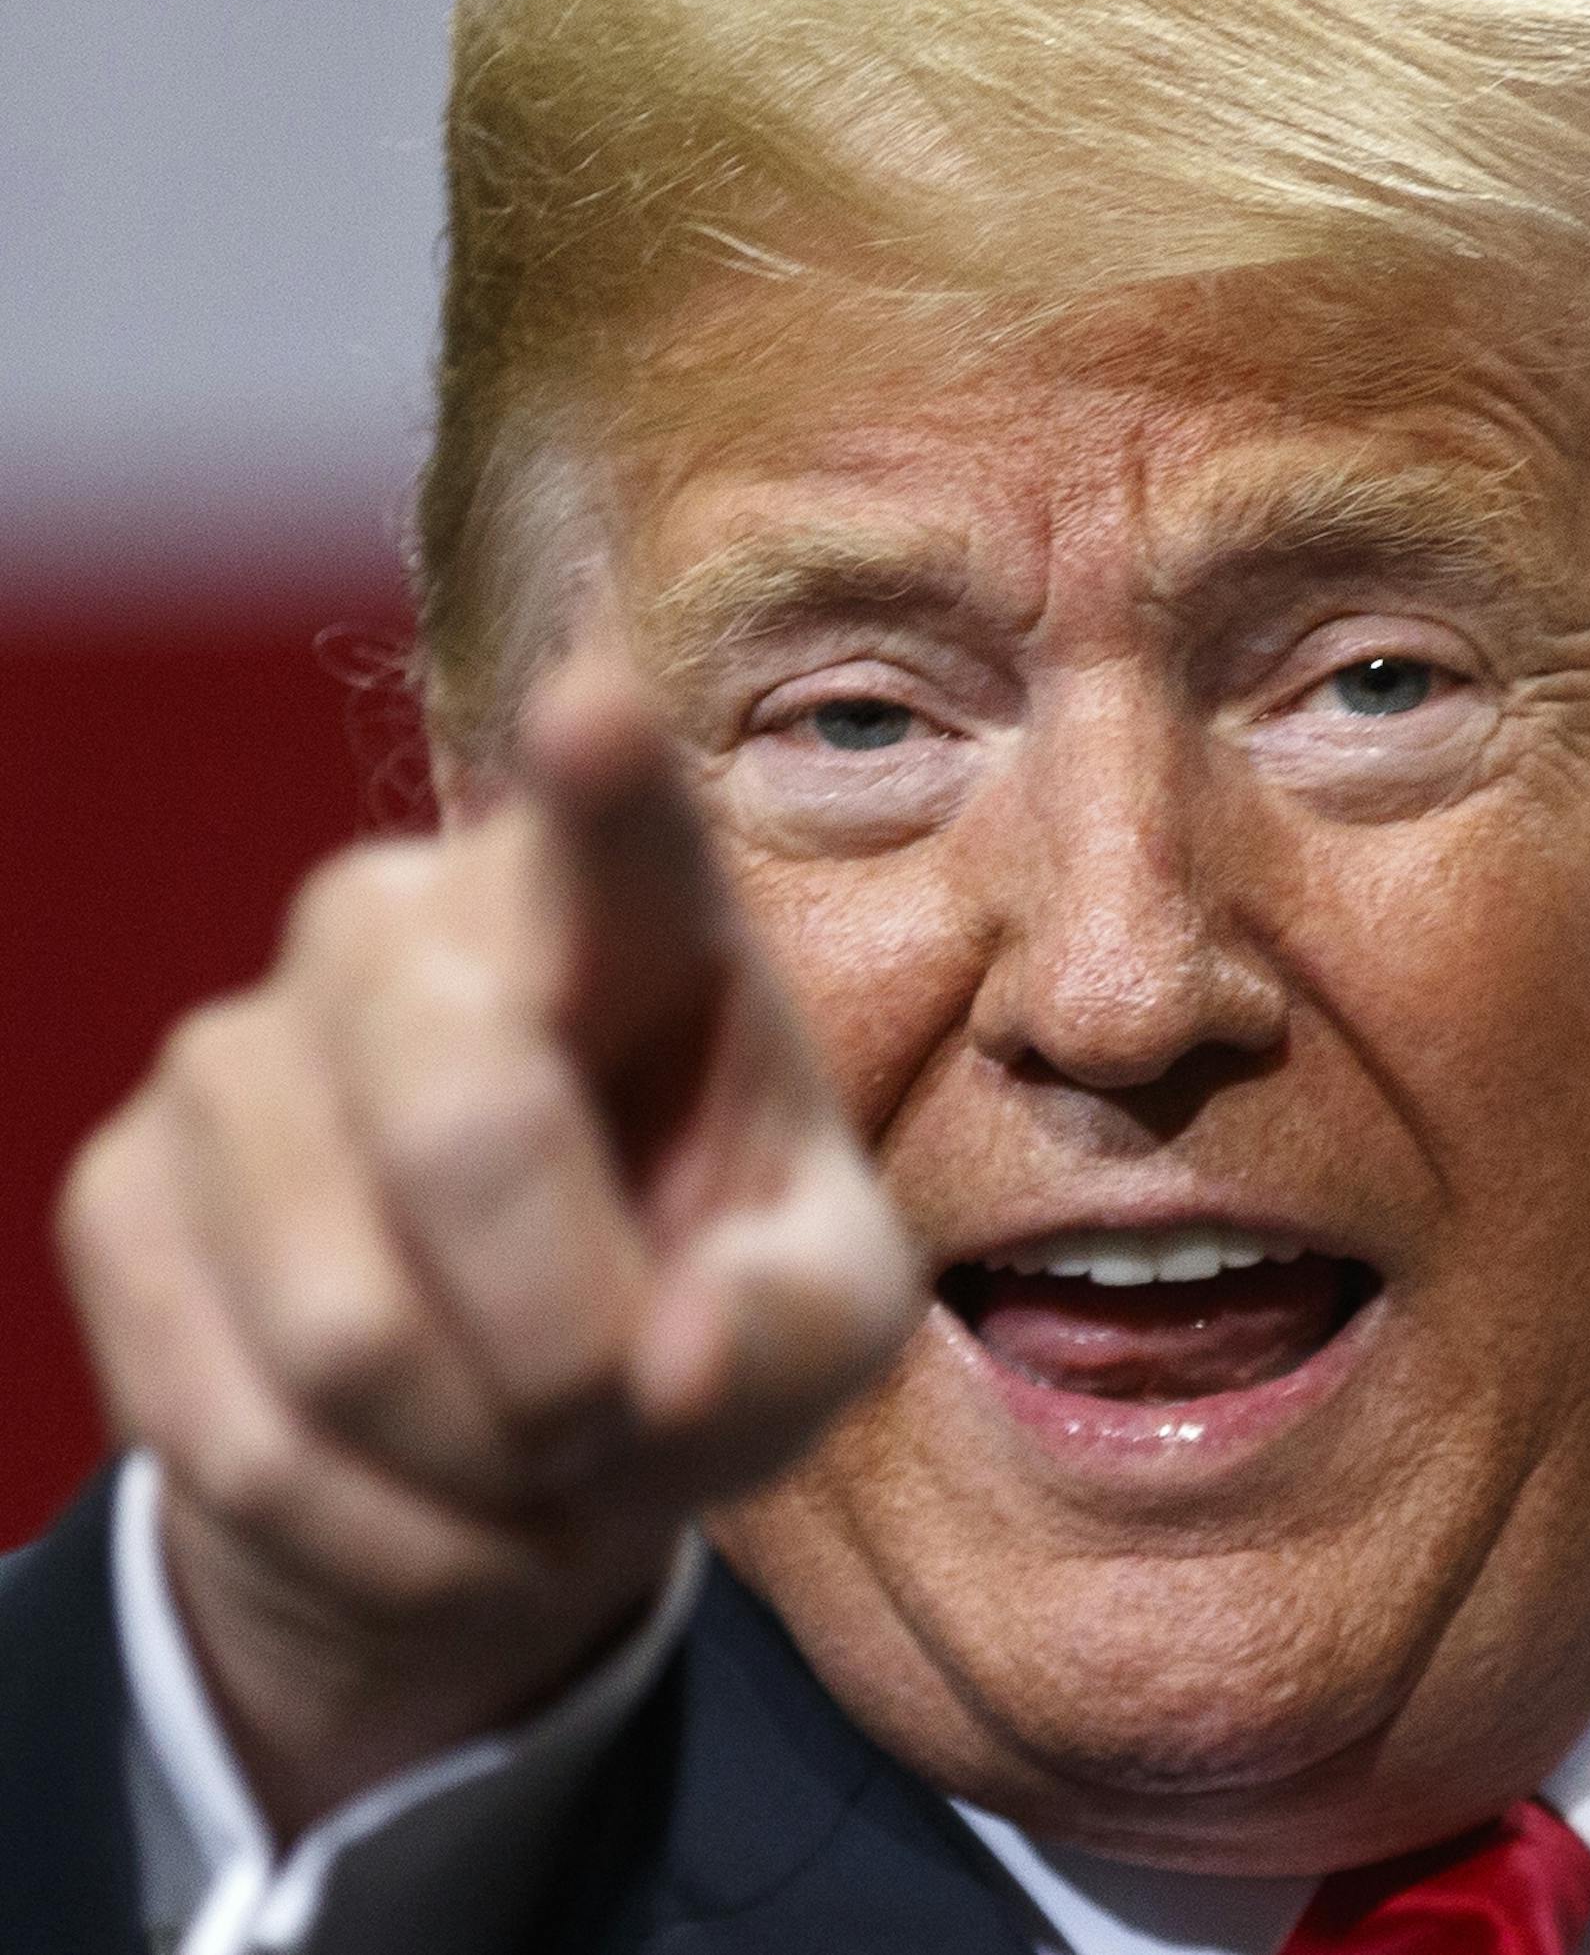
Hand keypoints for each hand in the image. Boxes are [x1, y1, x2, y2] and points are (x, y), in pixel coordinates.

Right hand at [57, 654, 924, 1834]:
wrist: (515, 1415)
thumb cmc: (706, 1305)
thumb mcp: (816, 1324)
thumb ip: (783, 1331)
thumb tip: (659, 1369)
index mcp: (626, 917)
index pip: (617, 827)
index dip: (601, 773)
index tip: (598, 707)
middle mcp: (403, 924)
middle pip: (470, 1134)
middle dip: (573, 1361)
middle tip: (617, 1417)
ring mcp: (237, 1044)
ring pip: (345, 1336)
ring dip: (480, 1476)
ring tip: (537, 1460)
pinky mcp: (118, 1188)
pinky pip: (232, 1435)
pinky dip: (374, 1536)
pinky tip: (429, 1495)